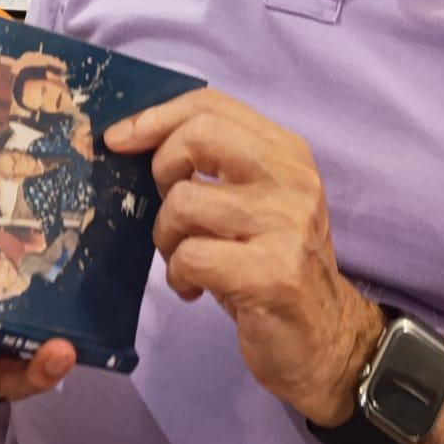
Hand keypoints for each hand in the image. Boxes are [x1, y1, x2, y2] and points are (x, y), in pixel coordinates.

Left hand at [106, 88, 380, 425]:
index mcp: (287, 153)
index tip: (119, 139)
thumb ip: (216, 166)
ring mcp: (286, 225)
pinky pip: (190, 255)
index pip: (212, 105)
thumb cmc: (271, 266)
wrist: (324, 338)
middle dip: (162, 168)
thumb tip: (135, 139)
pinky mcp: (273, 273)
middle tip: (170, 208)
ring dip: (167, 237)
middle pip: (199, 135)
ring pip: (184, 202)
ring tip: (185, 259)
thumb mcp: (254, 202)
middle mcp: (293, 180)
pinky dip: (178, 275)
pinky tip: (194, 289)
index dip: (156, 116)